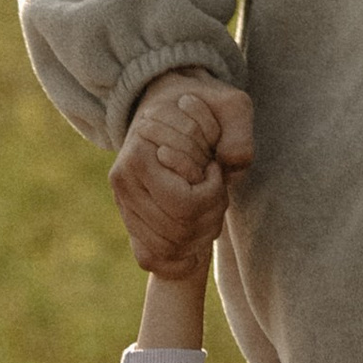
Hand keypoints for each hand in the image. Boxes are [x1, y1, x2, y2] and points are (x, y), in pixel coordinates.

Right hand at [110, 71, 252, 281]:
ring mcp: (123, 204)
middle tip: (216, 187)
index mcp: (138, 156)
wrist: (169, 108)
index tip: (214, 166)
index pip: (186, 203)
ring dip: (200, 233)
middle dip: (210, 214)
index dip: (213, 192)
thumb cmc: (203, 107)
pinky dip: (182, 253)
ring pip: (168, 248)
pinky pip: (153, 256)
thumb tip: (230, 165)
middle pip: (179, 231)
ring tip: (209, 202)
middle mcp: (123, 184)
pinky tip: (198, 227)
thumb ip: (238, 134)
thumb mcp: (231, 106)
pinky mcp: (128, 220)